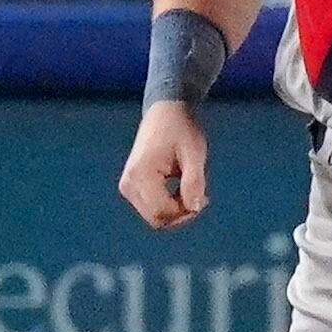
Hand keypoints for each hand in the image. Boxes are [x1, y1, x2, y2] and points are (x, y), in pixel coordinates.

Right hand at [120, 104, 209, 228]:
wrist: (165, 113)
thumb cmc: (181, 129)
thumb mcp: (194, 153)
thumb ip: (194, 182)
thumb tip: (195, 208)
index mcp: (140, 174)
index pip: (163, 212)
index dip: (186, 212)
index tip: (204, 198)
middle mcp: (128, 184)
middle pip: (157, 219)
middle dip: (180, 214)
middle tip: (201, 197)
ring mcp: (127, 186)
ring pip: (154, 216)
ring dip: (175, 210)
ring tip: (191, 190)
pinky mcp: (130, 187)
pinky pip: (151, 208)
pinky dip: (168, 204)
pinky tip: (181, 190)